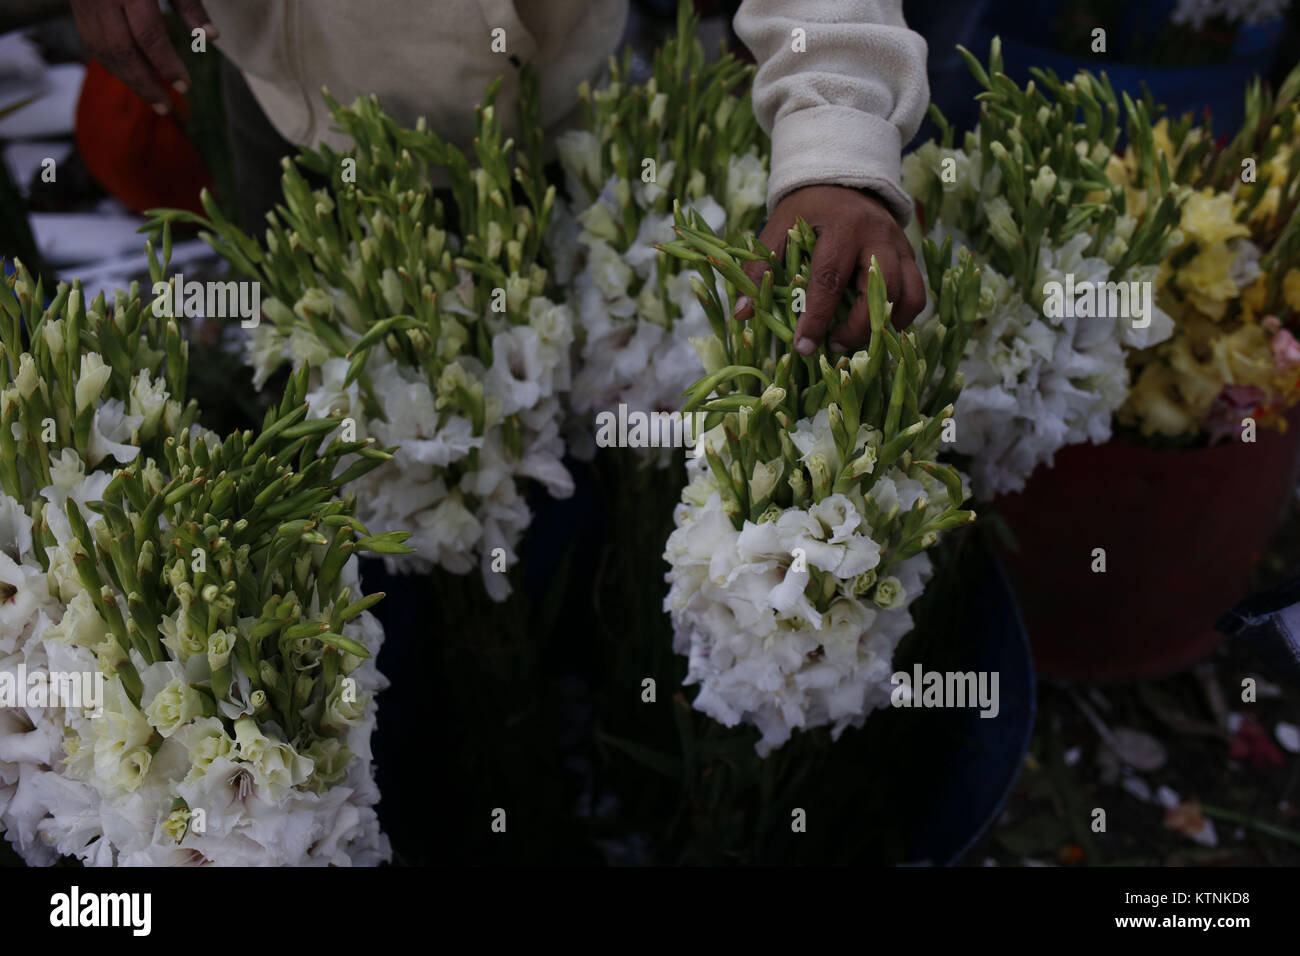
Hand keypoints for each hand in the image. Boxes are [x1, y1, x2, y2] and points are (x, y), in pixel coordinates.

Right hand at [70, 0, 215, 113]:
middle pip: (121, 49)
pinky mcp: (76, 4)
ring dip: (127, 78)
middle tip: (166, 107)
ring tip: (153, 99)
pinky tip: (132, 77)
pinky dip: (112, 63)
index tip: (184, 87)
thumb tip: (213, 37)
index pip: (148, 34)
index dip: (166, 64)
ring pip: (101, 49)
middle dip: (144, 83)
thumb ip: (189, 4)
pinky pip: (91, 41)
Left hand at [737, 185, 925, 354]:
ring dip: (884, 326)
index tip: (803, 346)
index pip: (830, 279)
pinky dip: (902, 317)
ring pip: (908, 294)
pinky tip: (876, 329)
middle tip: (833, 346)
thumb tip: (742, 313)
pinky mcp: (909, 255)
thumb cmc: (807, 208)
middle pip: (879, 290)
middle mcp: (877, 235)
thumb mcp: (779, 227)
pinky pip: (917, 293)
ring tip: (857, 341)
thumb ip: (761, 267)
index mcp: (841, 226)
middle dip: (857, 328)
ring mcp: (899, 245)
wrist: (842, 178)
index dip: (817, 317)